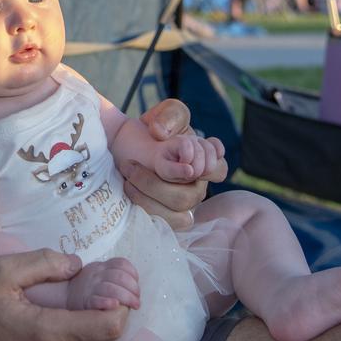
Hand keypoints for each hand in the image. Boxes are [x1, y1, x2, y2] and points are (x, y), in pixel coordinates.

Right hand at [0, 250, 126, 340]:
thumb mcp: (2, 270)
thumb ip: (42, 263)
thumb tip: (77, 265)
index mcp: (45, 331)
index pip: (104, 326)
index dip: (119, 304)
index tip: (113, 288)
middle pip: (107, 338)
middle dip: (113, 311)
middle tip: (105, 289)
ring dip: (104, 323)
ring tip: (95, 300)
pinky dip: (92, 333)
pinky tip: (82, 315)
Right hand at [66, 258, 139, 311]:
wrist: (67, 297)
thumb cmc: (90, 288)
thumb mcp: (100, 274)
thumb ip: (114, 275)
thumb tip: (135, 285)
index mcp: (102, 266)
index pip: (121, 263)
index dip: (132, 273)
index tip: (136, 283)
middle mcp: (96, 274)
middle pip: (119, 276)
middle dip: (133, 288)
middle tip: (137, 300)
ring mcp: (91, 287)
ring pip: (111, 288)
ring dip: (126, 297)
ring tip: (134, 305)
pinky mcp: (86, 301)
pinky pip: (97, 300)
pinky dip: (107, 302)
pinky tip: (115, 305)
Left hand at [121, 99, 227, 229]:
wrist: (122, 145)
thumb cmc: (150, 131)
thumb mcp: (164, 115)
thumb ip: (171, 116)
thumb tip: (161, 133)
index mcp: (203, 162)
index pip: (218, 170)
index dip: (206, 165)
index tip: (182, 152)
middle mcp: (195, 186)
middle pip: (191, 195)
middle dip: (157, 182)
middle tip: (129, 164)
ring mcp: (181, 204)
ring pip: (178, 215)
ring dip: (149, 195)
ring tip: (127, 177)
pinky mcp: (164, 218)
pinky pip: (163, 225)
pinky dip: (144, 207)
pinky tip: (128, 189)